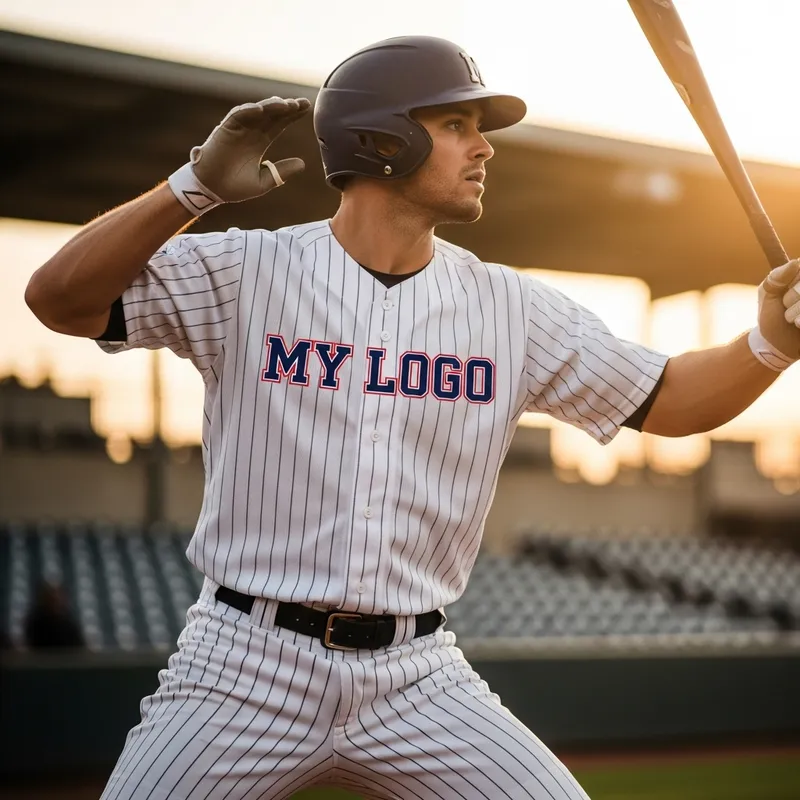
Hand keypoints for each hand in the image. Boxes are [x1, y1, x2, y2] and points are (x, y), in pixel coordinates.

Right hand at [190, 97, 310, 202]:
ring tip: (286, 104)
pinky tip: (261, 109)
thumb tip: (303, 163)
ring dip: (270, 106)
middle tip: (302, 103)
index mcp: (260, 142)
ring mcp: (238, 129)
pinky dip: (248, 111)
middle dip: (287, 107)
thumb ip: (281, 172)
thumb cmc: (235, 187)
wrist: (212, 190)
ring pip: (256, 112)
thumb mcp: (263, 181)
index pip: (279, 124)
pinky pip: (237, 116)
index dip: (292, 115)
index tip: (307, 108)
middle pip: (272, 115)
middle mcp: (250, 132)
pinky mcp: (225, 130)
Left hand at [757, 259, 799, 359]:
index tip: (784, 291)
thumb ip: (777, 277)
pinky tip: (798, 326)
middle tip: (786, 306)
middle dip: (792, 298)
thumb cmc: (771, 315)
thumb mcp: (767, 293)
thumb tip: (795, 263)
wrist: (776, 344)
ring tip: (792, 319)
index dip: (792, 282)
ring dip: (795, 312)